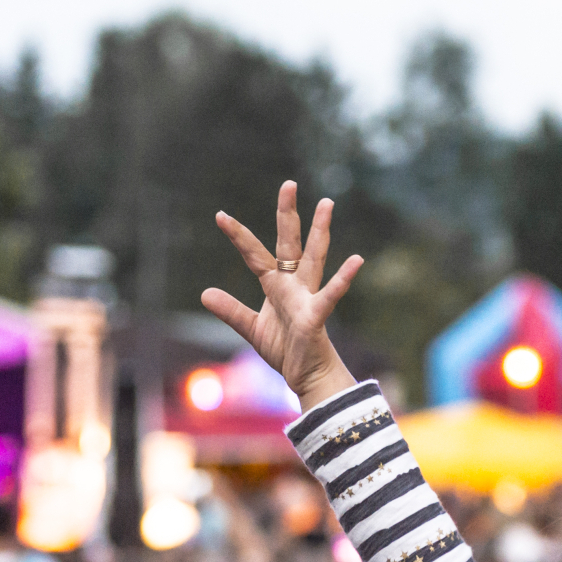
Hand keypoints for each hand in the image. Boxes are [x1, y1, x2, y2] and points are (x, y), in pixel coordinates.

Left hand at [201, 181, 362, 410]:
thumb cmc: (286, 349)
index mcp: (276, 286)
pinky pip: (330, 295)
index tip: (220, 215)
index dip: (238, 236)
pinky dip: (343, 279)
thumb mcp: (251, 329)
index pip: (255, 255)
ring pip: (314, 258)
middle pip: (289, 243)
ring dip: (319, 232)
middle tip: (289, 184)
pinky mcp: (316, 316)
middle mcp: (293, 285)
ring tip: (326, 204)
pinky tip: (356, 260)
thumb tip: (205, 293)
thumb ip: (231, 311)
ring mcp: (307, 297)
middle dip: (288, 215)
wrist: (308, 377)